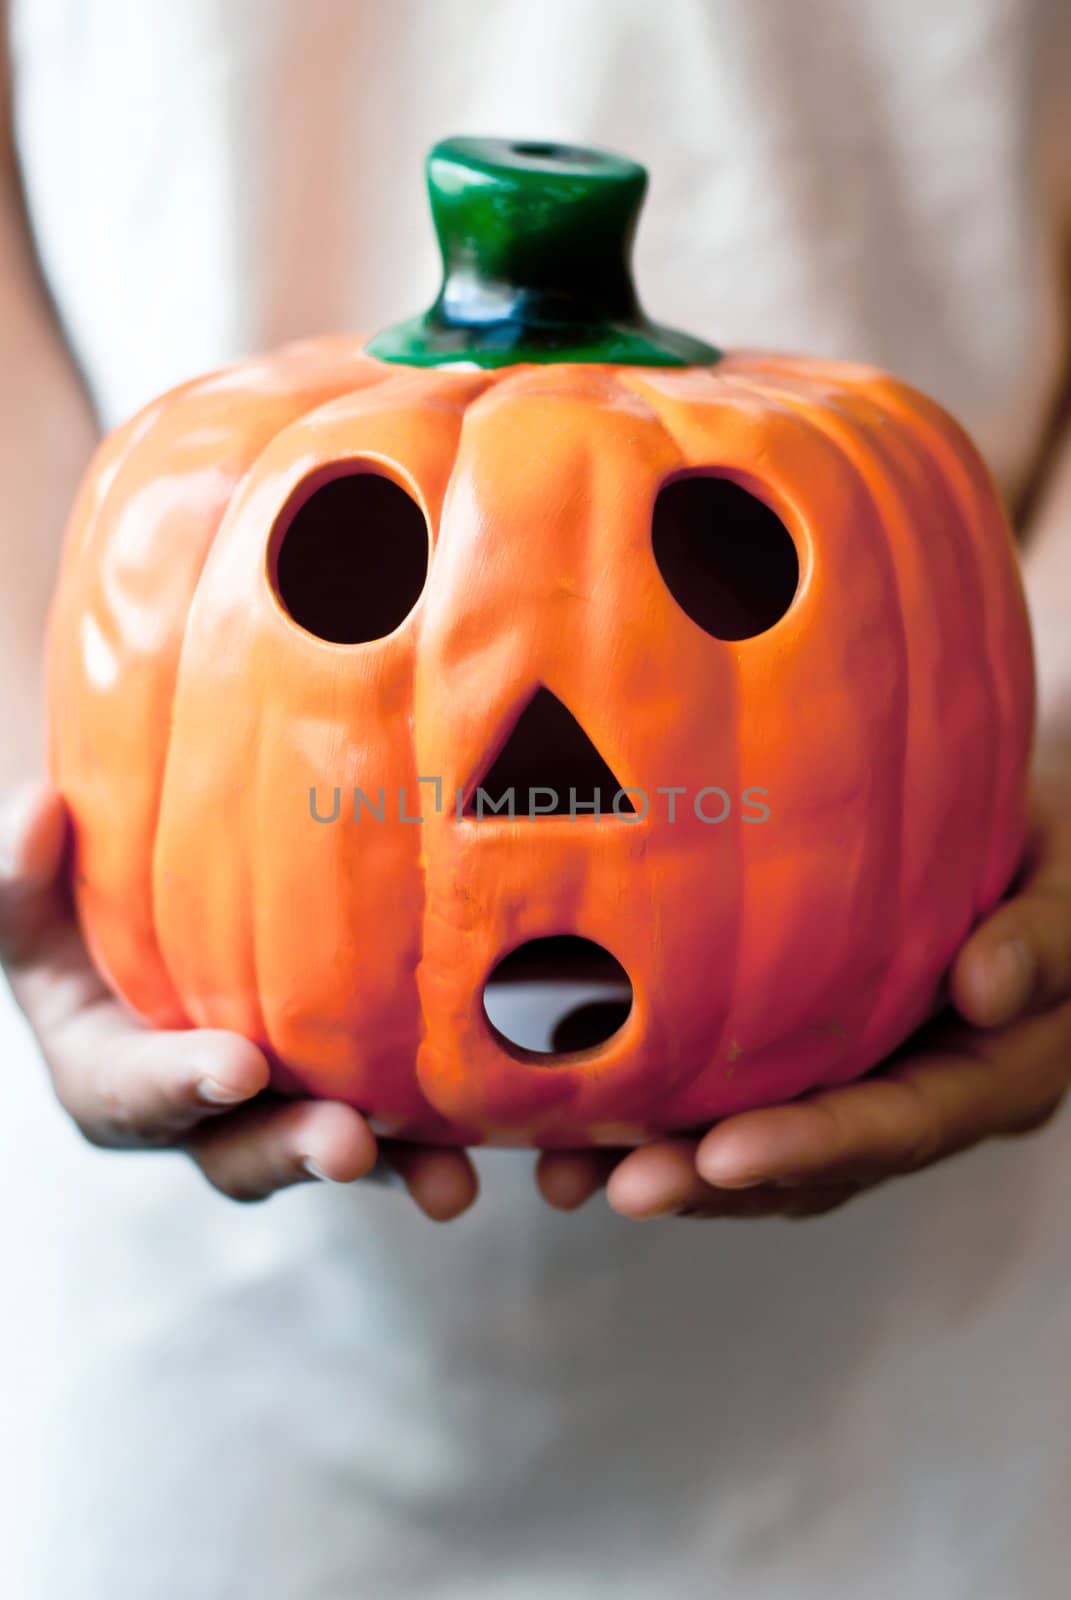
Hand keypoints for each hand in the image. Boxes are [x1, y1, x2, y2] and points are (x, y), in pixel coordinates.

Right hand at [1, 783, 477, 1216]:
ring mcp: (288, 1102)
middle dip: (296, 1149)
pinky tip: (515, 1118)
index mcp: (118, 1076)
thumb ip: (21, 871)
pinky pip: (407, 1113)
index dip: (177, 1088)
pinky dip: (454, 1122)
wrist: (164, 901)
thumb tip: (38, 812)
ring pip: (340, 1146)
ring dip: (397, 1167)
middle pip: (245, 1150)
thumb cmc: (90, 894)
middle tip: (349, 1146)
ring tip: (452, 1180)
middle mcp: (207, 1111)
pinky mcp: (361, 1082)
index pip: (133, 1096)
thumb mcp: (37, 889)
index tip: (233, 1067)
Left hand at [536, 755, 1070, 1219]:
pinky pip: (731, 1103)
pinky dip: (660, 1117)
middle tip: (622, 1184)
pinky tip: (579, 1124)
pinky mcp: (806, 1064)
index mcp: (993, 1076)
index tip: (726, 1154)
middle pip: (813, 1164)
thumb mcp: (1069, 885)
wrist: (1018, 845)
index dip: (813, 1144)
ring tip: (572, 1175)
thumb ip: (1046, 939)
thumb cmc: (1050, 859)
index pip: (901, 1124)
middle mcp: (918, 1101)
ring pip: (761, 1151)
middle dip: (714, 1180)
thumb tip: (988, 986)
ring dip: (670, 1166)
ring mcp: (858, 1088)